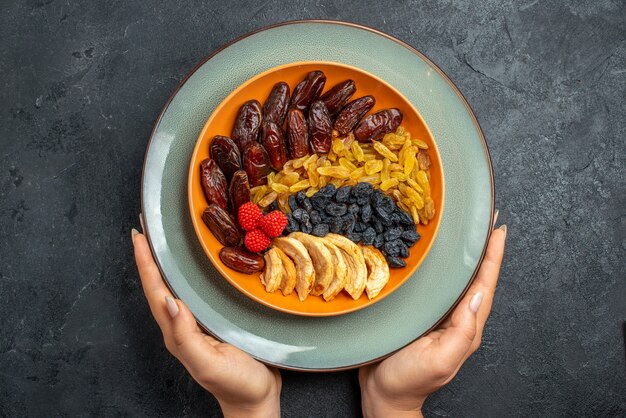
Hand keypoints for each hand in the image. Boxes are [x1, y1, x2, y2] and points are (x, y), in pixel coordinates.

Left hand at [131, 229, 280, 417]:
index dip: (145, 262)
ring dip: (167, 260)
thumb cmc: (237, 384)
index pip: (156, 290)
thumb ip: (186, 336)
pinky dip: (190, 272)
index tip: (138, 235)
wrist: (257, 400)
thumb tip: (170, 302)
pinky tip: (196, 262)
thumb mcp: (209, 364)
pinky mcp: (214, 319)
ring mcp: (198, 321)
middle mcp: (183, 323)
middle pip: (161, 283)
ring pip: (177, 285)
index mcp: (177, 331)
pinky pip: (196, 290)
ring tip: (164, 237)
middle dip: (150, 255)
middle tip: (148, 226)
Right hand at [359, 223, 506, 417]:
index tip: (498, 228)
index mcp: (465, 327)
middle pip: (474, 276)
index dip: (493, 256)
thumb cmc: (409, 380)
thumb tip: (477, 295)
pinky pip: (434, 284)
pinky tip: (433, 253)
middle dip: (482, 248)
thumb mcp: (440, 359)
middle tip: (485, 219)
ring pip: (455, 278)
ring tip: (466, 229)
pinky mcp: (419, 312)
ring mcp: (437, 314)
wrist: (382, 395)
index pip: (483, 285)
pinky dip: (439, 265)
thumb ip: (462, 330)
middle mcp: (455, 317)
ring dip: (463, 253)